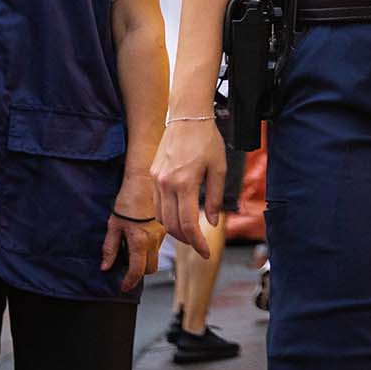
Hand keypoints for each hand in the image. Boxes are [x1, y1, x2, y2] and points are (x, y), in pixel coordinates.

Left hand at [101, 175, 158, 292]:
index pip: (137, 270)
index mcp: (140, 241)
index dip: (130, 281)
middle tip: (127, 268)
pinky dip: (150, 249)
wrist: (142, 184)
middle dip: (140, 272)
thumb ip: (110, 248)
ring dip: (145, 261)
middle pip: (150, 268)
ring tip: (132, 252)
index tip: (124, 286)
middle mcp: (154, 240)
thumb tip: (106, 266)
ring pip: (156, 258)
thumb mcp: (113, 225)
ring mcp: (161, 235)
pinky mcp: (164, 229)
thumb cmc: (127, 203)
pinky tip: (140, 240)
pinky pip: (158, 246)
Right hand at [153, 117, 226, 256]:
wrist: (187, 117)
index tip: (205, 253)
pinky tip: (178, 215)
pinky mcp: (152, 175)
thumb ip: (214, 198)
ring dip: (174, 230)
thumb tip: (212, 222)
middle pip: (172, 225)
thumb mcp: (218, 168)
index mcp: (185, 183)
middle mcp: (166, 184)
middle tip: (199, 245)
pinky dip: (166, 215)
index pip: (188, 224)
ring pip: (161, 218)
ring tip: (190, 233)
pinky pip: (156, 204)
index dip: (198, 243)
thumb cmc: (207, 140)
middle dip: (186, 240)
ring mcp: (156, 180)